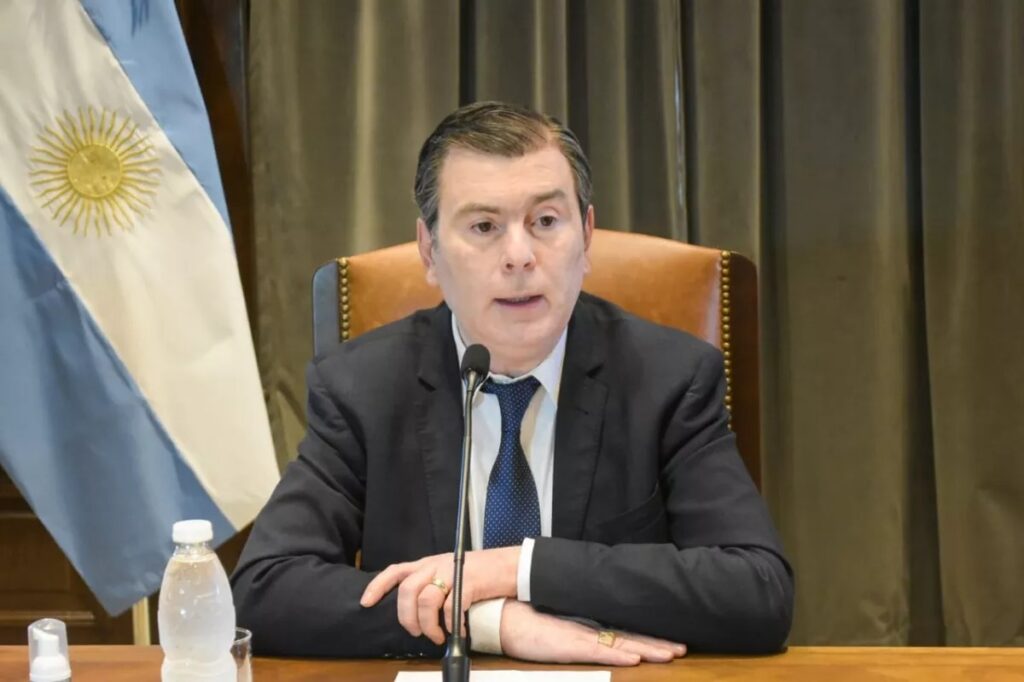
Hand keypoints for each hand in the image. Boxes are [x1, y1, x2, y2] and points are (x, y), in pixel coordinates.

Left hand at [359, 547, 519, 643]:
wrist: (508, 565)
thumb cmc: (479, 573)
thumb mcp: (449, 572)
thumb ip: (432, 583)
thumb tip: (415, 610)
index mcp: (427, 563)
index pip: (395, 571)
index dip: (378, 586)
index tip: (366, 603)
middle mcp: (435, 565)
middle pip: (407, 590)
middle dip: (407, 617)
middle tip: (417, 632)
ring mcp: (450, 572)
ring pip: (425, 600)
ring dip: (429, 625)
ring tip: (437, 636)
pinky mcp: (467, 583)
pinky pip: (451, 608)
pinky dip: (452, 625)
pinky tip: (459, 631)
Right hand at [500, 600, 686, 665]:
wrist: (502, 614)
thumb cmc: (526, 621)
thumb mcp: (558, 628)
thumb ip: (578, 630)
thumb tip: (600, 635)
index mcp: (587, 626)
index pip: (624, 633)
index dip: (648, 638)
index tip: (671, 643)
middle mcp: (588, 629)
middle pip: (629, 637)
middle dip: (657, 644)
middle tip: (682, 648)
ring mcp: (579, 636)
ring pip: (620, 644)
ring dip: (646, 649)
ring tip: (670, 653)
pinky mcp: (567, 644)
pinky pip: (596, 651)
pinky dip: (616, 655)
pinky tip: (633, 658)